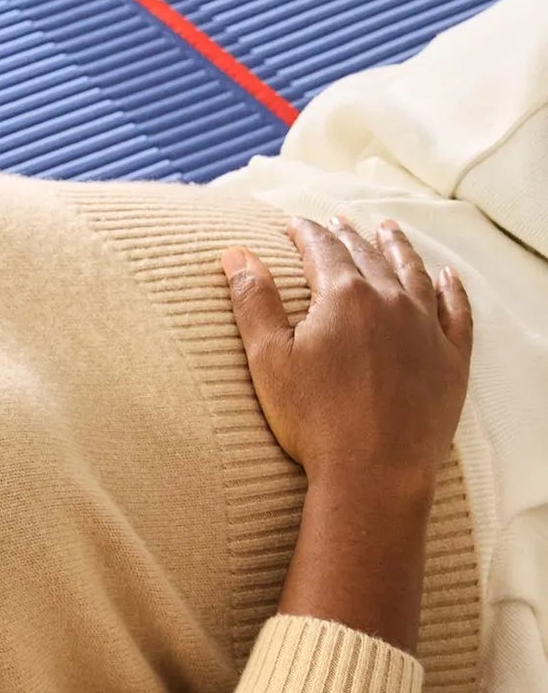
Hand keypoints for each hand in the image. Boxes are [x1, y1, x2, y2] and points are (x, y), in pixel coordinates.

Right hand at [221, 215, 472, 498]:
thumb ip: (253, 303)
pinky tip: (446, 278)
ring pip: (414, 272)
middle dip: (347, 235)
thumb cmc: (314, 419)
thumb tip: (236, 254)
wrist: (374, 470)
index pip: (322, 250)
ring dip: (398, 247)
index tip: (293, 224)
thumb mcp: (268, 360)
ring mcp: (426, 327)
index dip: (305, 233)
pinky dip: (450, 290)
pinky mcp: (450, 358)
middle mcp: (391, 300)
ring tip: (387, 230)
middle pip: (367, 254)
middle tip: (335, 222)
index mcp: (344, 296)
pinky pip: (455, 311)